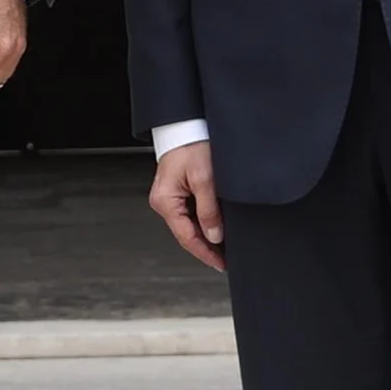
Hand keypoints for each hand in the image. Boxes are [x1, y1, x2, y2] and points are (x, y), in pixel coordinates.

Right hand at [148, 139, 225, 272]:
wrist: (188, 125)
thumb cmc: (192, 145)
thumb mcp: (205, 180)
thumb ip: (209, 211)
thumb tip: (215, 236)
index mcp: (165, 201)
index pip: (186, 237)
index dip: (206, 253)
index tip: (221, 264)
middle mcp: (163, 201)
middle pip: (187, 233)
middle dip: (207, 247)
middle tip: (227, 258)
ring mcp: (169, 197)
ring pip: (189, 225)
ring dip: (206, 235)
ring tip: (225, 246)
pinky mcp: (176, 191)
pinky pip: (189, 214)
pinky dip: (203, 222)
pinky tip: (216, 227)